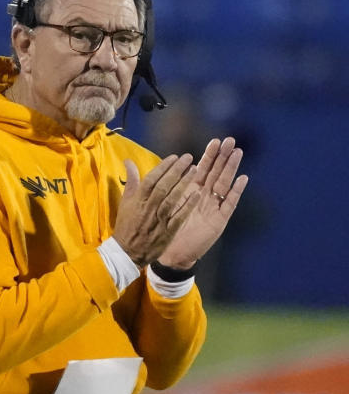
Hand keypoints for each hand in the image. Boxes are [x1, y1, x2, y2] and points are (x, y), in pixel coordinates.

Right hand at [113, 154, 201, 267]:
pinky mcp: (168, 230)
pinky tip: (197, 193)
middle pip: (164, 185)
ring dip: (184, 183)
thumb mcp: (125, 201)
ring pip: (173, 198)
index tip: (174, 157)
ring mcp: (159, 219)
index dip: (163, 167)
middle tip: (188, 158)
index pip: (151, 179)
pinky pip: (180, 215)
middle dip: (177, 170)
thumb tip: (128, 161)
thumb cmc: (127, 224)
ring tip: (195, 170)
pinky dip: (188, 205)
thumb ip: (131, 181)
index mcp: (137, 199)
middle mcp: (149, 207)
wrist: (128, 251)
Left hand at [157, 137, 248, 268]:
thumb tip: (150, 164)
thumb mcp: (161, 203)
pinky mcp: (219, 220)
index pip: (203, 169)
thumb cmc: (166, 227)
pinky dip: (236, 191)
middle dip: (223, 156)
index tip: (215, 141)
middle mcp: (205, 196)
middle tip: (230, 140)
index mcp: (192, 190)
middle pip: (216, 172)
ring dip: (231, 168)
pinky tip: (242, 179)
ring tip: (237, 152)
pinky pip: (229, 203)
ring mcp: (214, 207)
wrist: (172, 253)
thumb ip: (158, 184)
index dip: (209, 155)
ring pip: (224, 183)